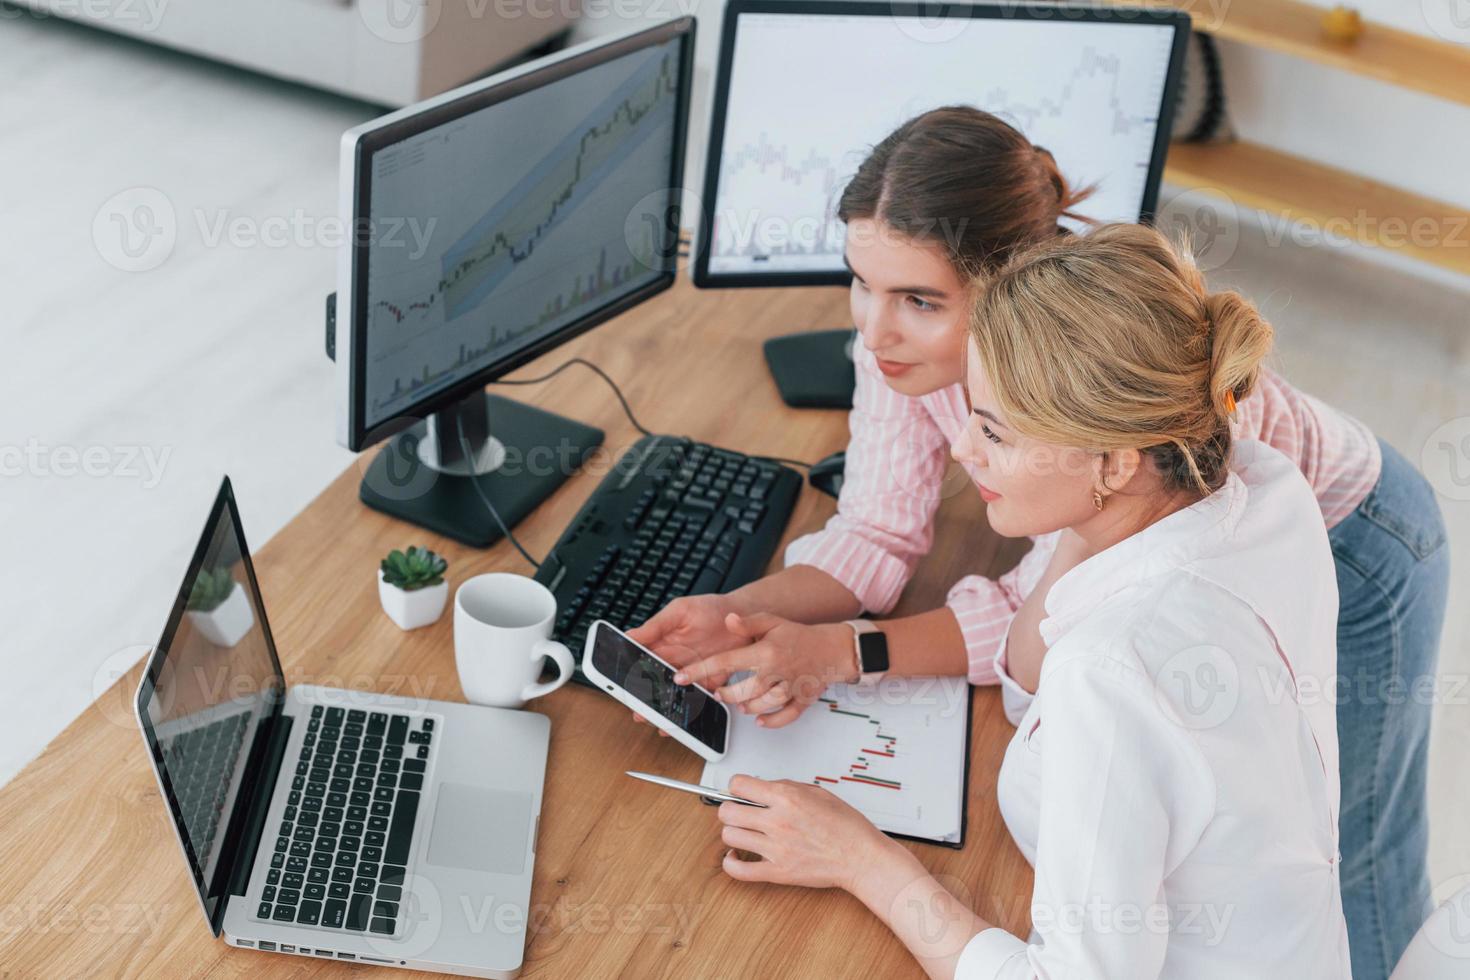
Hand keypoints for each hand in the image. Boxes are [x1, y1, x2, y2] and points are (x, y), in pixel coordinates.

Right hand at [626, 593, 747, 735]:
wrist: (744, 618)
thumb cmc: (711, 609)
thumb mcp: (679, 611)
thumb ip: (655, 626)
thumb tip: (629, 635)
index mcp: (663, 646)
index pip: (642, 665)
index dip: (632, 677)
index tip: (624, 688)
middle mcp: (675, 662)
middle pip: (656, 685)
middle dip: (647, 700)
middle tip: (639, 712)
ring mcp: (692, 674)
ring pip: (675, 696)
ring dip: (666, 710)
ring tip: (659, 722)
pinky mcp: (710, 682)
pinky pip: (698, 700)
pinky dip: (691, 712)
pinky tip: (684, 721)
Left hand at [675, 613, 855, 728]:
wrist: (833, 648)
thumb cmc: (800, 636)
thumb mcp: (772, 621)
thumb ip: (748, 622)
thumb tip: (727, 621)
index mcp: (765, 652)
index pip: (725, 662)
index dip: (700, 670)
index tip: (681, 677)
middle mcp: (776, 671)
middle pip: (742, 691)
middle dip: (726, 695)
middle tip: (719, 693)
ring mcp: (790, 688)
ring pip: (762, 705)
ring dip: (746, 707)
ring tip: (738, 702)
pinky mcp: (802, 700)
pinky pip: (785, 717)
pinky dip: (772, 721)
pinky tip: (760, 720)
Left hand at [715, 774, 898, 891]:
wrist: (860, 856)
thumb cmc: (846, 825)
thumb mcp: (818, 792)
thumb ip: (787, 787)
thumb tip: (764, 788)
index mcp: (787, 798)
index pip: (739, 785)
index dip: (736, 786)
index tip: (739, 791)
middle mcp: (777, 821)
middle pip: (727, 812)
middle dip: (730, 808)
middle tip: (738, 811)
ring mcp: (775, 849)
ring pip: (730, 837)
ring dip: (734, 832)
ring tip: (743, 832)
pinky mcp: (777, 872)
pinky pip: (739, 871)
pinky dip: (731, 864)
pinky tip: (735, 857)